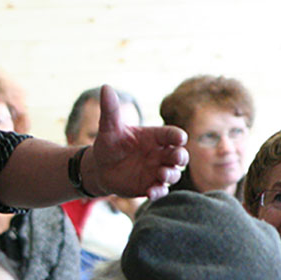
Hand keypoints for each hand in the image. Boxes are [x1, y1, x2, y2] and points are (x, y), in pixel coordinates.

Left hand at [89, 85, 188, 199]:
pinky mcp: (150, 185)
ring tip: (162, 174)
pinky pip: (159, 190)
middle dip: (180, 156)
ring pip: (173, 173)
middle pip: (179, 155)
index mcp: (154, 136)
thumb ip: (110, 110)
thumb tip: (105, 87)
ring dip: (170, 174)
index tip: (179, 138)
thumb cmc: (109, 144)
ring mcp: (157, 170)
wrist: (100, 167)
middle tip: (176, 158)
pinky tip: (151, 192)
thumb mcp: (108, 127)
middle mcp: (160, 153)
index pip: (171, 134)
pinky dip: (158, 191)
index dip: (176, 136)